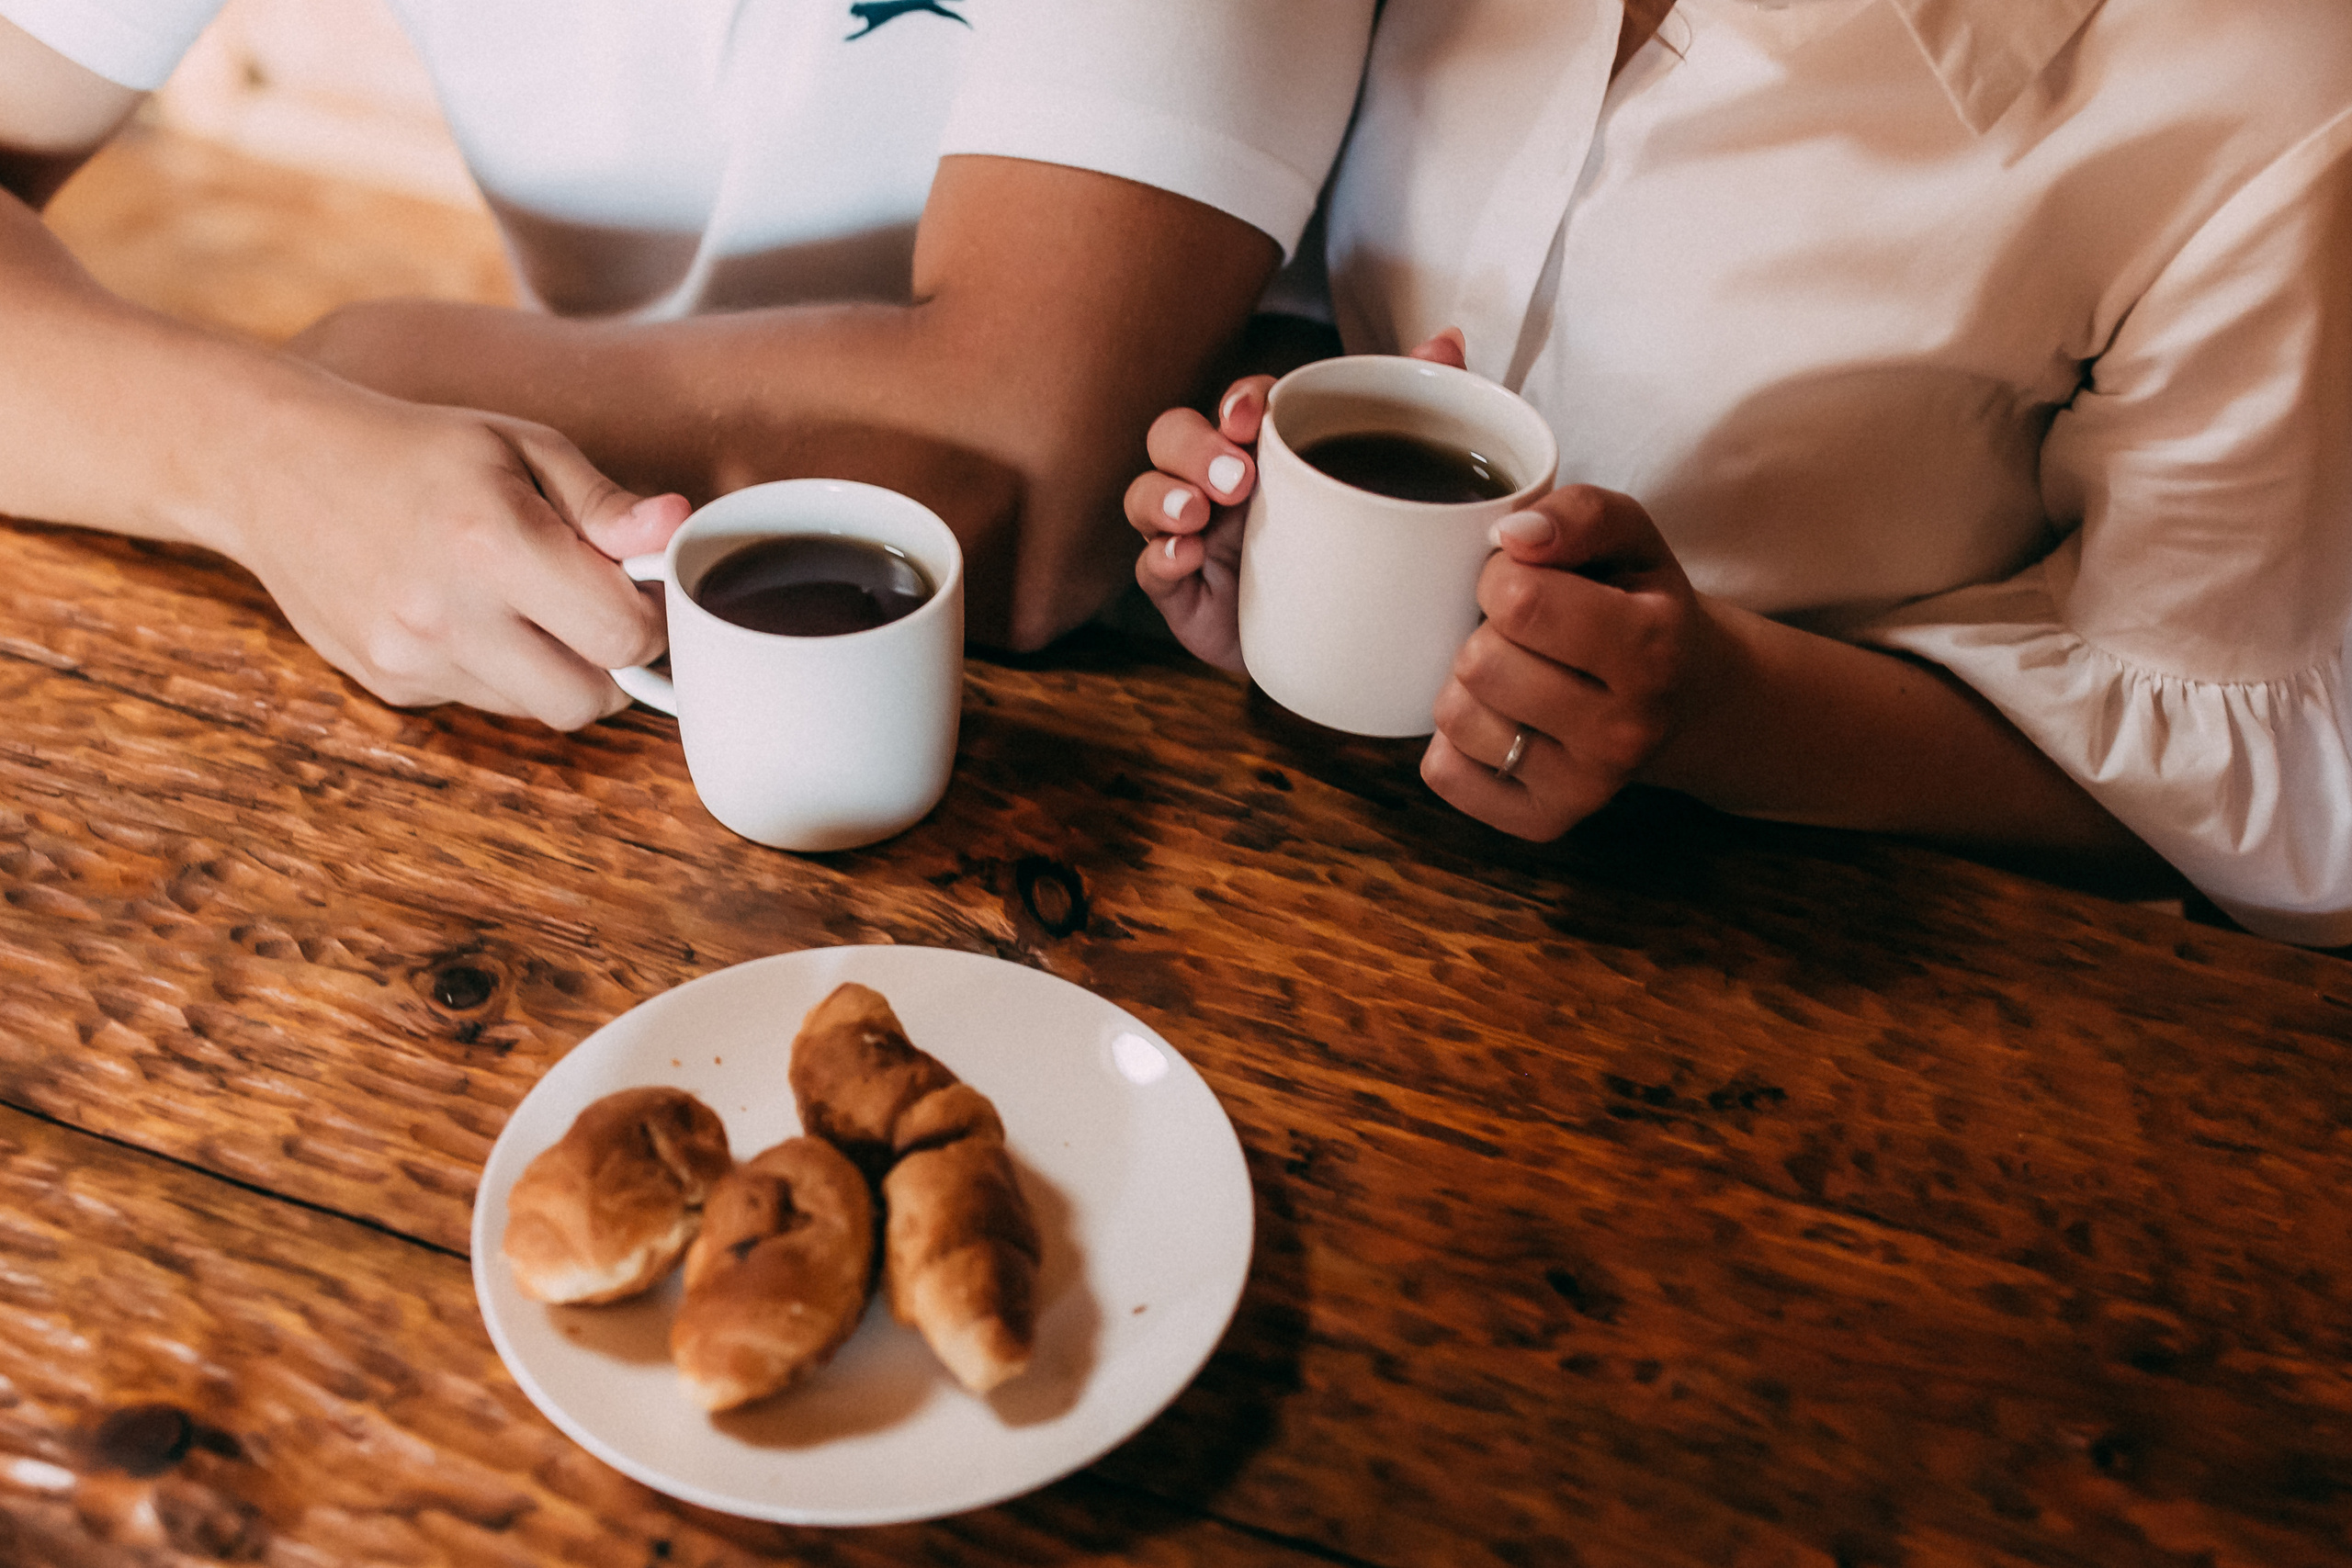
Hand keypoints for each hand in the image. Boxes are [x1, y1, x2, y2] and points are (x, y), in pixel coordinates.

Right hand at [212, 377, 689, 729]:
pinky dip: (498, 672)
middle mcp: (450, 614)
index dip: (649, 618)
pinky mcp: (388, 684)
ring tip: (526, 605)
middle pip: (591, 700)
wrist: (274, 467)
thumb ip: (605, 503)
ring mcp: (413, 658)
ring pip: (537, 710)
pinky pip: (480, 702)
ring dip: (556, 670)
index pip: (624, 636)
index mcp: (494, 543)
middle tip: (596, 613)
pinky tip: (467, 614)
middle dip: (613, 664)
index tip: (636, 589)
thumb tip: (675, 529)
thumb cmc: (413, 449)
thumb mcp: (519, 447)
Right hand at [1127, 328, 1469, 670]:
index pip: (1238, 405)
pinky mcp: (1184, 592)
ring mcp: (1196, 535)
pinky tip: (1184, 557)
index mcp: (1267, 448)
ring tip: (1196, 514)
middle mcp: (1220, 482)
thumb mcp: (1400, 477)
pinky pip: (1149, 568)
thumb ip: (1414, 408)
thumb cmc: (1364, 551)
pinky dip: (1158, 558)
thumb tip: (1447, 342)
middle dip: (1194, 447)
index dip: (1237, 402)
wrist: (1356, 644)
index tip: (1251, 416)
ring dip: (1163, 496)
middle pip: (1173, 436)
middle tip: (1236, 478)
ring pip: (1145, 495)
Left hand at [1422, 484, 1729, 839]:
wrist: (1690, 699)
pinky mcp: (1545, 821)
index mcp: (1651, 648)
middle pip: (1480, 663)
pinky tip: (1503, 723)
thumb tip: (1511, 536)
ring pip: (1455, 717)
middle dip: (1486, 633)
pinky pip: (1444, 773)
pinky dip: (1456, 743)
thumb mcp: (1632, 540)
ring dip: (1468, 686)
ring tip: (1517, 677)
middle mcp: (1626, 729)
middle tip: (1525, 638)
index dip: (1500, 578)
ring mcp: (1587, 787)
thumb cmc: (1641, 606)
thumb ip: (1578, 514)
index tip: (1525, 586)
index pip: (1517, 599)